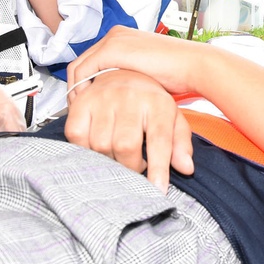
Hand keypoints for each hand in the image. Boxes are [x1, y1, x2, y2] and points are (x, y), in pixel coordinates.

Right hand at [64, 68, 193, 191]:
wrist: (122, 72)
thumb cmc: (149, 102)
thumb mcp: (172, 118)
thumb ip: (180, 143)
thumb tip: (186, 168)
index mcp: (157, 102)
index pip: (160, 139)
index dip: (158, 168)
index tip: (158, 190)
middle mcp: (130, 97)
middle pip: (126, 145)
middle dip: (131, 166)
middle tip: (135, 166)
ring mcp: (103, 98)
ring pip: (101, 145)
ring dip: (109, 160)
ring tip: (119, 155)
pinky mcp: (81, 103)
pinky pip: (77, 136)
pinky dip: (85, 149)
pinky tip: (98, 147)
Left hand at [67, 26, 202, 98]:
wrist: (192, 65)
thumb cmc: (177, 73)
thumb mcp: (144, 75)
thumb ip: (128, 78)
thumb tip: (115, 97)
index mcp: (122, 38)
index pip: (91, 61)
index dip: (84, 85)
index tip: (86, 104)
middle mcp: (115, 35)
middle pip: (82, 63)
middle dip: (77, 89)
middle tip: (79, 110)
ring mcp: (112, 40)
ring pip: (78, 67)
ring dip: (76, 91)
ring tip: (82, 111)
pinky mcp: (112, 49)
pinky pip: (83, 71)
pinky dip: (81, 89)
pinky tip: (89, 105)